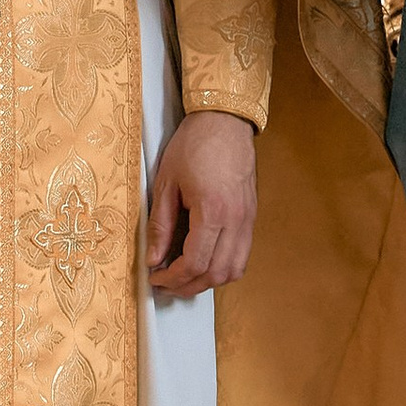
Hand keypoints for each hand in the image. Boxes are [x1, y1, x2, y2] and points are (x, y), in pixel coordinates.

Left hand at [145, 110, 257, 299]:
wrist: (224, 120)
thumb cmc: (194, 145)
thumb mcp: (166, 182)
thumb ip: (159, 224)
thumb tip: (153, 258)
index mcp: (213, 211)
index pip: (195, 262)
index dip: (173, 277)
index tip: (155, 278)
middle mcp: (236, 220)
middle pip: (217, 273)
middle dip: (189, 286)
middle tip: (166, 284)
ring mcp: (248, 220)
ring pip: (234, 270)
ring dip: (208, 280)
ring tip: (184, 277)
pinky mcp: (251, 216)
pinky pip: (242, 255)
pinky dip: (223, 267)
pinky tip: (204, 261)